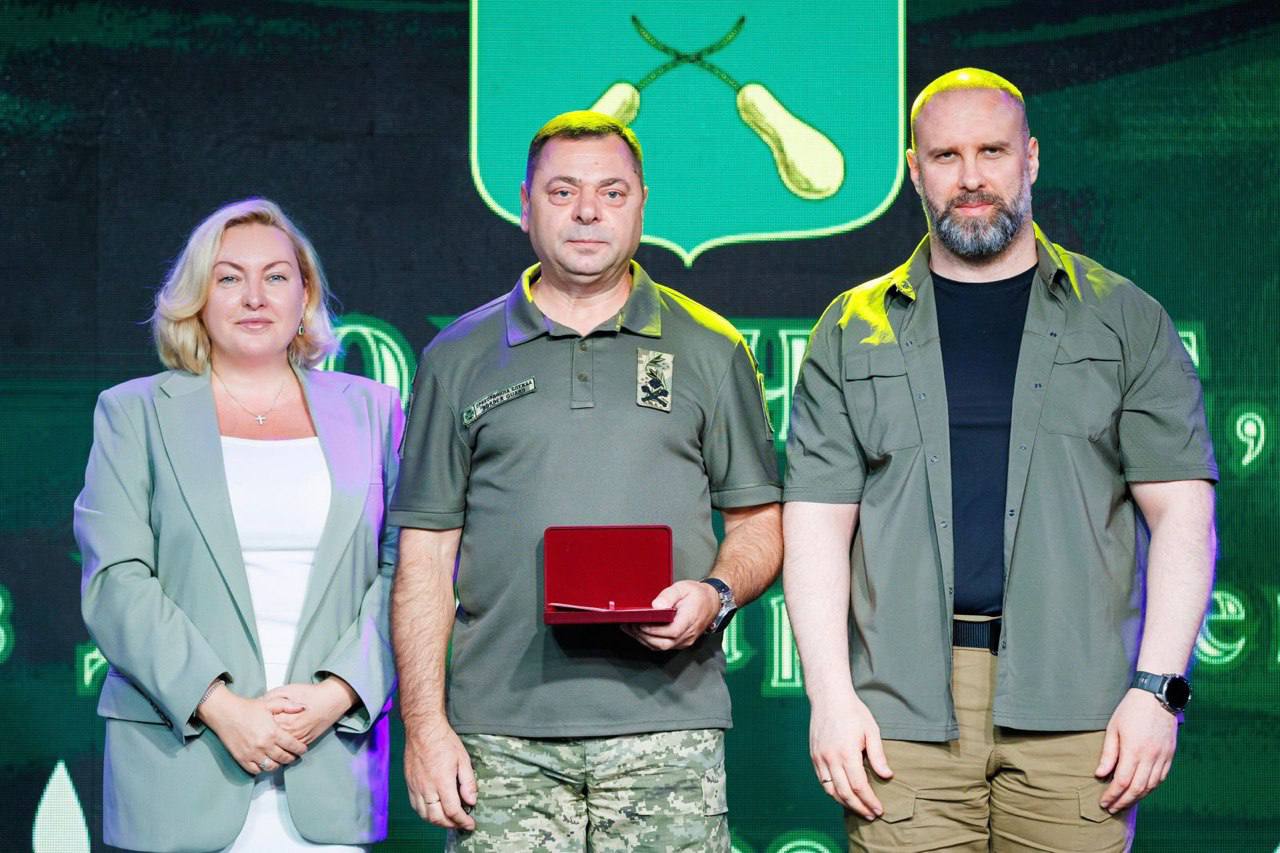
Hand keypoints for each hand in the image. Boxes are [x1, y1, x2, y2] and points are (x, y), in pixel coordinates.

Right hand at [197, 684, 307, 775]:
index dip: (300, 749)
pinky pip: (255, 770)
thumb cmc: (248, 708)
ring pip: (271, 767)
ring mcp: (252, 753)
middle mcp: (264, 745)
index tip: (303, 749)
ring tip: (281, 761)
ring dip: (278, 765)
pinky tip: (266, 763)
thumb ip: (288, 706)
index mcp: (273, 732)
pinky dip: (262, 769)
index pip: (292, 745)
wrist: (226, 713)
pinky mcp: (242, 758)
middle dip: (291, 758)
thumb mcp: (270, 703)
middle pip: (283, 758)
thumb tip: (303, 707)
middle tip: (294, 756)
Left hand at [262, 677, 357, 744]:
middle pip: (270, 743)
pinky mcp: (306, 741)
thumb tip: (258, 703)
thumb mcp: (287, 690)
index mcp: (282, 719)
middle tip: (255, 742)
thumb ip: (271, 697)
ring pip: (281, 750)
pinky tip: (278, 751)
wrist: (331, 699)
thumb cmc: (310, 693)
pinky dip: (284, 752)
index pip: (263, 729)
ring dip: (272, 751)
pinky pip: (292, 751)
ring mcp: (298, 738)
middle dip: (261, 744)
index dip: (255, 730)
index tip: (250, 728)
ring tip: (264, 750)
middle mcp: (290, 731)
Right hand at [404, 717, 476, 829]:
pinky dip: (426, 814)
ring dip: (438, 822)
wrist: (423, 729)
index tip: (470, 824)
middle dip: (451, 825)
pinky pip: (416, 807)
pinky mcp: (409, 784)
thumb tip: (471, 801)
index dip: (462, 821)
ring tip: (449, 820)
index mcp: (442, 781)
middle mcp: (427, 787)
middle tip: (461, 823)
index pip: (452, 810)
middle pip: (437, 817)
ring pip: (425, 815)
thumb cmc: (444, 741)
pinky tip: (434, 811)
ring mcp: (416, 787)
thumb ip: (468, 782)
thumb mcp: (463, 759)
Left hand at [622, 580, 719, 650]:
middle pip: (663, 643)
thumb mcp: (683, 588)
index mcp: (689, 620)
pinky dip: (650, 641)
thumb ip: (668, 596)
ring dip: (644, 640)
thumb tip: (656, 606)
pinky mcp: (680, 642)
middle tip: (630, 626)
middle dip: (643, 636)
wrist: (712, 602)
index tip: (639, 623)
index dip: (653, 630)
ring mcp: (684, 641)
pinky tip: (640, 633)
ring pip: (661, 647)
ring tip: (630, 629)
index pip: (670, 632)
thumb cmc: (698, 595)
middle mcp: (687, 635)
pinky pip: (663, 646)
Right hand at [809, 689, 892, 819]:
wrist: (828, 697)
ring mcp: (820, 758)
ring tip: (858, 809)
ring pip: (830, 790)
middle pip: (844, 793)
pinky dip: (832, 792)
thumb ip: (878, 755)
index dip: (869, 801)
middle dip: (859, 807)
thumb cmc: (853, 712)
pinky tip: (843, 795)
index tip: (879, 810)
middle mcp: (830, 758)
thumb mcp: (871, 730)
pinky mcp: (814, 756)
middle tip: (871, 815)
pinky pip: (822, 781)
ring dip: (845, 803)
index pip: (859, 786)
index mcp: (847, 753)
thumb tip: (887, 776)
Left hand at [1096, 688, 1177, 812]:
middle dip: (1123, 801)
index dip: (1112, 795)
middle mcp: (1150, 757)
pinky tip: (1141, 791)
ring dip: (1137, 797)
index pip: (1122, 782)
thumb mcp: (1113, 728)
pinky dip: (1150, 788)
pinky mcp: (1170, 755)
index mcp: (1134, 750)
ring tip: (1124, 802)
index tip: (1104, 802)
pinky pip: (1161, 778)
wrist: (1157, 696)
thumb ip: (1108, 754)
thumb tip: (1100, 775)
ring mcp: (1163, 757)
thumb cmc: (1130, 710)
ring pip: (1151, 786)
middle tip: (1112, 808)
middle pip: (1137, 789)